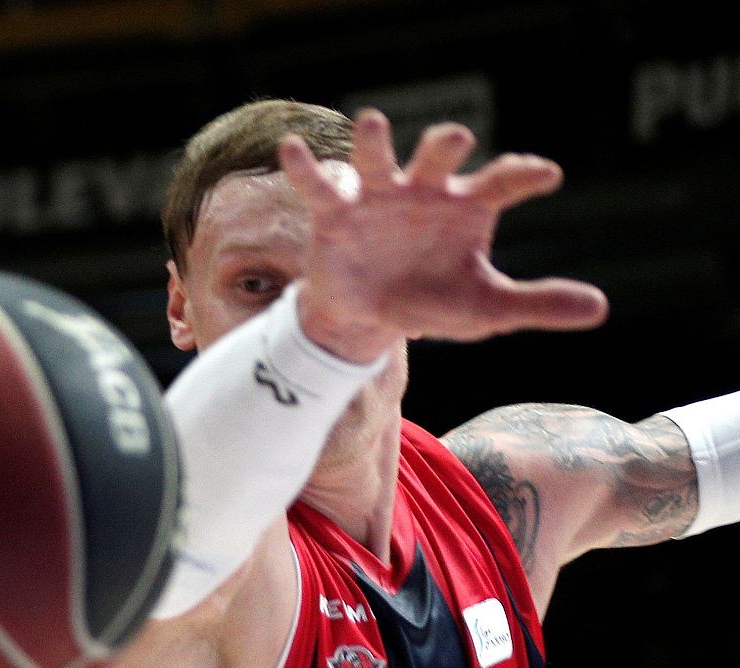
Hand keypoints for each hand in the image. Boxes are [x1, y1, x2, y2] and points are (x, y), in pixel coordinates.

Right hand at [282, 107, 607, 359]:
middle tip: (456, 138)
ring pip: (378, 158)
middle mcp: (424, 192)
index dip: (522, 173)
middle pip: (438, 155)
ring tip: (373, 122)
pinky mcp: (337, 212)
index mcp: (466, 207)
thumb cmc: (432, 300)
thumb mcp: (485, 307)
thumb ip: (537, 303)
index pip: (501, 180)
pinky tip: (294, 149)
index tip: (546, 175)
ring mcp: (379, 197)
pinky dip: (306, 167)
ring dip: (374, 141)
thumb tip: (599, 309)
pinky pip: (320, 186)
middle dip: (445, 144)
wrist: (369, 318)